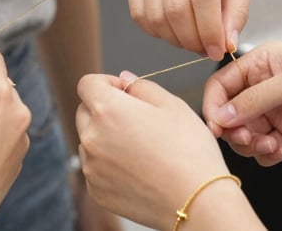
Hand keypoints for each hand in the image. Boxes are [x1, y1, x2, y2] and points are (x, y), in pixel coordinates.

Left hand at [76, 72, 230, 229]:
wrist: (197, 201)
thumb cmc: (189, 152)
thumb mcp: (172, 104)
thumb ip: (141, 86)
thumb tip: (125, 81)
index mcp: (107, 109)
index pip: (87, 84)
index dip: (107, 83)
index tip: (124, 92)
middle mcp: (91, 137)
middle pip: (85, 112)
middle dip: (105, 109)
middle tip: (137, 120)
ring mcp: (91, 167)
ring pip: (89, 141)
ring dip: (106, 138)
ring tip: (140, 148)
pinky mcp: (96, 190)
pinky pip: (95, 168)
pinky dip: (109, 164)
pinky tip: (137, 168)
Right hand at [128, 0, 253, 59]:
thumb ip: (237, 7)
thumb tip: (227, 43)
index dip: (210, 30)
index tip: (218, 50)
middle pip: (176, 9)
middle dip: (193, 40)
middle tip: (206, 49)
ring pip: (155, 15)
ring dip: (175, 39)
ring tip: (192, 40)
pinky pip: (139, 13)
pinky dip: (157, 31)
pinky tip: (174, 30)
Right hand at [203, 42, 281, 165]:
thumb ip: (254, 99)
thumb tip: (220, 115)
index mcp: (262, 62)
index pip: (222, 83)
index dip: (213, 105)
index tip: (216, 126)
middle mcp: (266, 85)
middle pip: (229, 112)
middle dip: (233, 129)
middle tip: (247, 138)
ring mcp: (278, 110)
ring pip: (245, 132)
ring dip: (250, 144)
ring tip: (270, 146)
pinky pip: (265, 147)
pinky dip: (266, 153)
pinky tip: (280, 151)